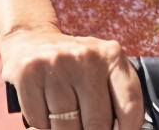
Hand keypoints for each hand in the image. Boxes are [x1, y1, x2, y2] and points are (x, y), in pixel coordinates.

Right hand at [1, 25, 144, 129]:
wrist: (31, 38)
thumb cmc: (74, 63)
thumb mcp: (102, 69)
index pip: (129, 105)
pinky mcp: (29, 74)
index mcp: (111, 56)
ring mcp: (56, 64)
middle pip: (97, 123)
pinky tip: (45, 111)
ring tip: (65, 119)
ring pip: (66, 127)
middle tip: (85, 126)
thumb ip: (117, 96)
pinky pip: (39, 122)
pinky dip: (43, 126)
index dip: (127, 129)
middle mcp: (86, 57)